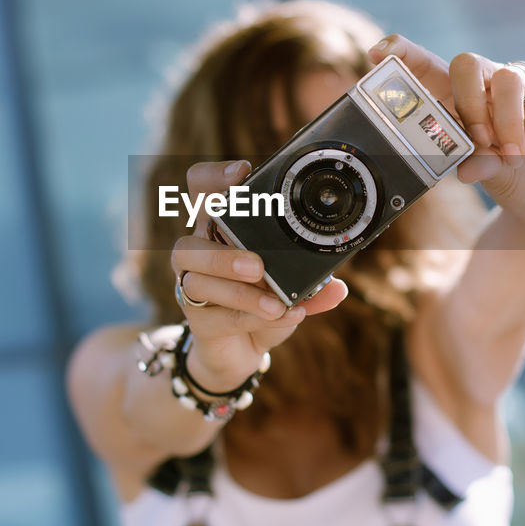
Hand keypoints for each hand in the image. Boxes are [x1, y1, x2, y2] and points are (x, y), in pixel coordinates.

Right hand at [170, 160, 348, 390]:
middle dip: (222, 254)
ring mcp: (192, 288)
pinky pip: (217, 317)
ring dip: (238, 292)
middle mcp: (199, 253)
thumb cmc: (261, 304)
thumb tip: (337, 286)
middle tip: (257, 265)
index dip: (214, 177)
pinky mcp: (197, 320)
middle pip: (187, 242)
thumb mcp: (291, 289)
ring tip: (274, 303)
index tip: (241, 173)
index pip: (201, 190)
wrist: (243, 351)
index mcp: (219, 228)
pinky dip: (251, 317)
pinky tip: (279, 317)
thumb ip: (311, 285)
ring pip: (197, 281)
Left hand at [368, 35, 524, 221]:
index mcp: (461, 99)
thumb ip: (474, 164)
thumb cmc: (504, 178)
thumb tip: (467, 168)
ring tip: (511, 156)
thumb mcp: (482, 174)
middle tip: (477, 138)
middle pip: (467, 62)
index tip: (378, 52)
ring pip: (510, 77)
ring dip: (506, 121)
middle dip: (467, 100)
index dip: (404, 53)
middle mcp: (491, 85)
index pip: (429, 65)